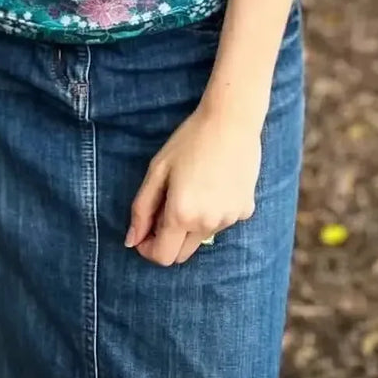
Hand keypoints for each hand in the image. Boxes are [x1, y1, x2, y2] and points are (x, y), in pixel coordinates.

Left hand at [125, 103, 261, 266]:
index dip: (148, 249)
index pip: (162, 256)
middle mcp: (207, 224)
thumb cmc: (190, 140)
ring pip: (201, 237)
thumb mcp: (157, 170)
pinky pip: (221, 223)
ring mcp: (229, 219)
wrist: (231, 121)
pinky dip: (212, 213)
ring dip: (190, 225)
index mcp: (182, 214)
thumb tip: (131, 241)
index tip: (144, 232)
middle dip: (168, 239)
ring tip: (192, 188)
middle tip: (164, 207)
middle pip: (181, 254)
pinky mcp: (245, 210)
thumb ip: (142, 209)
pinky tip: (213, 184)